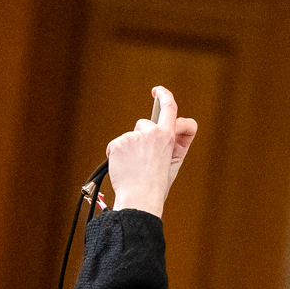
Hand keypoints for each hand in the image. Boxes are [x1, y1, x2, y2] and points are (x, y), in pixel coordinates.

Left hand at [103, 88, 197, 216]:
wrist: (140, 197)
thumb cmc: (156, 183)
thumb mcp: (172, 161)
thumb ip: (172, 141)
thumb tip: (164, 126)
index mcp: (168, 136)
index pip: (169, 108)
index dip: (164, 96)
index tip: (157, 91)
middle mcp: (153, 132)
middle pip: (143, 124)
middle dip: (141, 137)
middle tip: (142, 159)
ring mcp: (135, 136)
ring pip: (129, 137)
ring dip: (129, 149)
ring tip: (134, 167)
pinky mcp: (120, 142)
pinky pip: (116, 145)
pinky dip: (117, 155)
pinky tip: (123, 167)